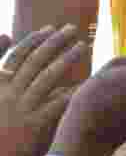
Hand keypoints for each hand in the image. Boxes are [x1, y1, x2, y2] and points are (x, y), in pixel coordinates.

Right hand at [0, 25, 89, 155]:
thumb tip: (5, 35)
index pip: (17, 56)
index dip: (34, 41)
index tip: (49, 29)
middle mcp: (9, 92)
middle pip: (35, 60)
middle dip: (54, 42)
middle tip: (73, 29)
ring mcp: (22, 108)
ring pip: (47, 76)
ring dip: (66, 59)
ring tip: (83, 46)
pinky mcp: (34, 126)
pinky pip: (57, 104)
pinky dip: (72, 92)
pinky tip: (87, 83)